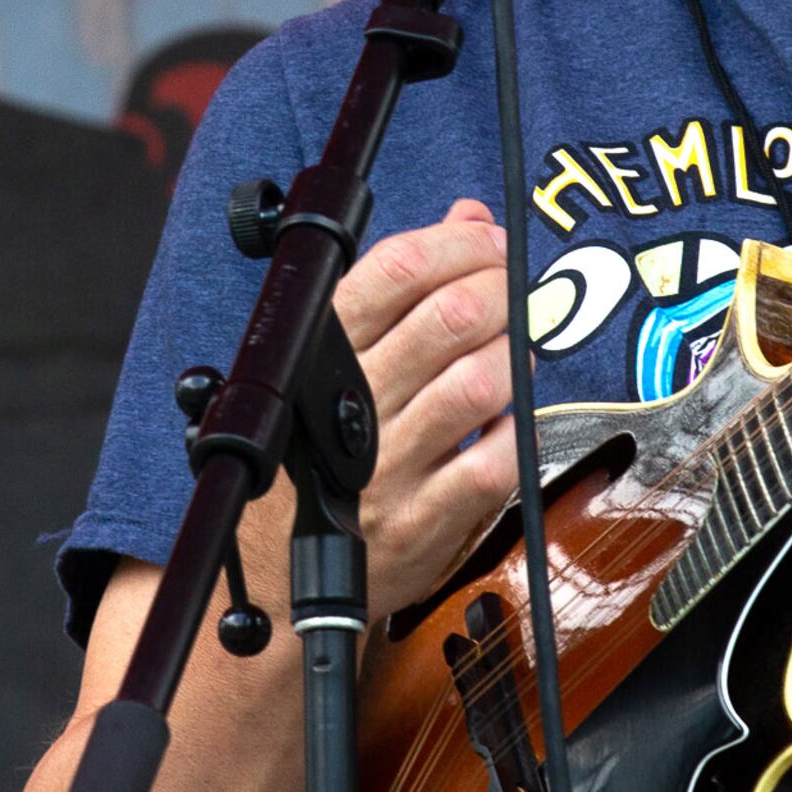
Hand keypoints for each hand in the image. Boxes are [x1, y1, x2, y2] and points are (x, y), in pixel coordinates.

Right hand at [330, 199, 521, 616]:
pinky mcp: (420, 522)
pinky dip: (518, 431)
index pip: (392, 271)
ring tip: (516, 351)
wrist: (273, 574)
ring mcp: (386, 467)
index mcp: (319, 354)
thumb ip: (404, 286)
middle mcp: (349, 406)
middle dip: (500, 289)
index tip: (491, 243)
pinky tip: (514, 420)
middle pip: (446, 317)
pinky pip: (492, 463)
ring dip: (513, 354)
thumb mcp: (336, 360)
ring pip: (475, 383)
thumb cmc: (314, 452)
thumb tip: (468, 217)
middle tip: (518, 292)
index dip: (457, 245)